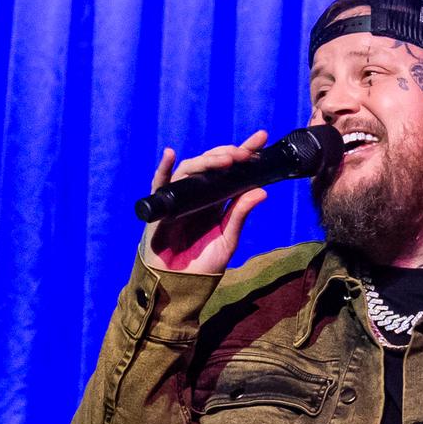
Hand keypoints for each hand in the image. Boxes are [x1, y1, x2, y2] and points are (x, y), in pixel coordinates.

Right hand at [142, 132, 271, 275]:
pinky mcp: (162, 207)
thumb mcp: (228, 239)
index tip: (261, 137)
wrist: (180, 285)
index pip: (231, 171)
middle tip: (246, 153)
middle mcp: (198, 194)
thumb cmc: (203, 264)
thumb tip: (262, 190)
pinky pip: (160, 183)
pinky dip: (163, 168)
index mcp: (216, 200)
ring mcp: (179, 198)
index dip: (244, 153)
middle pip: (212, 165)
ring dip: (208, 161)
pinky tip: (171, 155)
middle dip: (229, 154)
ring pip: (191, 170)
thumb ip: (240, 215)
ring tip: (226, 160)